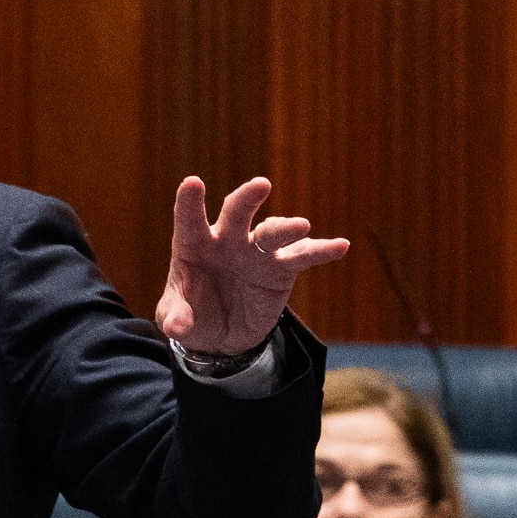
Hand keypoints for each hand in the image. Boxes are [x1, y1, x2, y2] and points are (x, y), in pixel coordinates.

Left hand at [157, 176, 350, 357]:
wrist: (222, 334)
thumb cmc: (192, 314)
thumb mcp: (177, 318)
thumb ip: (176, 318)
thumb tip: (176, 328)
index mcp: (194, 244)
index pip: (190, 220)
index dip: (190, 202)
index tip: (192, 183)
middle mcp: (227, 240)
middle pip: (236, 213)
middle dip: (247, 199)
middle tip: (261, 186)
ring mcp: (256, 251)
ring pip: (272, 233)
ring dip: (286, 228)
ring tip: (301, 226)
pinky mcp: (281, 268)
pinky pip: (303, 256)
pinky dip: (321, 250)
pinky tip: (340, 246)